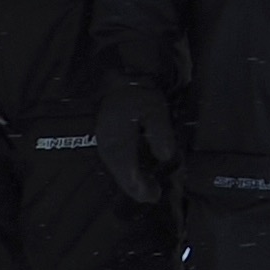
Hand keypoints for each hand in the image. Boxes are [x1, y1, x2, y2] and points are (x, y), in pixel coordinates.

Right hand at [98, 76, 180, 204]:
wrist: (119, 74)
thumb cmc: (138, 92)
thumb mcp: (155, 110)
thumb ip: (160, 134)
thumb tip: (165, 156)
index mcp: (119, 144)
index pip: (129, 176)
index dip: (142, 189)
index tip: (155, 195)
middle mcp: (108, 148)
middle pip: (121, 177)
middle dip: (136, 188)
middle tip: (152, 194)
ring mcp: (104, 142)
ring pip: (117, 170)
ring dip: (131, 179)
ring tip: (145, 185)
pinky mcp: (105, 137)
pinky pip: (115, 161)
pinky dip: (126, 169)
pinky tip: (135, 169)